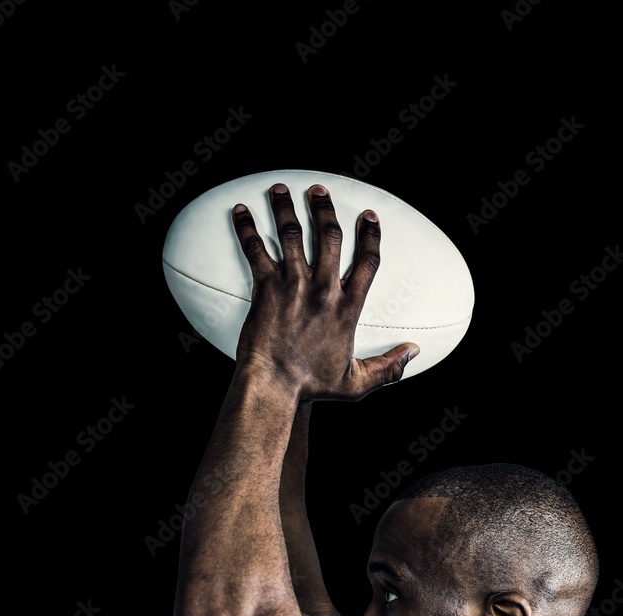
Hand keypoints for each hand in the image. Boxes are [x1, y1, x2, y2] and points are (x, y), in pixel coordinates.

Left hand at [231, 182, 418, 400]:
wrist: (273, 385)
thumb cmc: (311, 386)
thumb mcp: (356, 384)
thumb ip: (388, 368)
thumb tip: (415, 353)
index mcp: (347, 308)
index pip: (367, 263)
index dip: (371, 236)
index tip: (369, 216)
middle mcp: (324, 290)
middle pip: (330, 237)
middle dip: (326, 209)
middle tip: (320, 190)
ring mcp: (294, 285)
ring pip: (292, 234)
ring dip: (286, 208)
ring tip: (281, 189)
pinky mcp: (266, 287)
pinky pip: (255, 249)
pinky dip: (246, 227)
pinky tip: (240, 210)